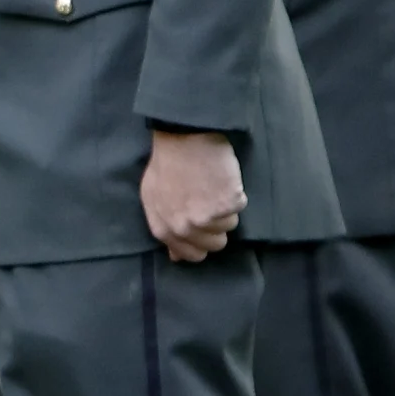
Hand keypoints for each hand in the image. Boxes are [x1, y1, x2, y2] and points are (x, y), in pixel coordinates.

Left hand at [142, 129, 246, 262]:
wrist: (185, 140)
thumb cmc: (168, 165)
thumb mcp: (153, 199)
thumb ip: (165, 228)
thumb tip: (176, 255)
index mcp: (164, 229)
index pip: (192, 255)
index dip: (202, 243)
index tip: (205, 228)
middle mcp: (184, 228)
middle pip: (216, 244)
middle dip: (217, 226)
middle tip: (210, 202)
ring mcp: (207, 218)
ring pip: (230, 226)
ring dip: (226, 208)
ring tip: (213, 186)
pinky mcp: (227, 205)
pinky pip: (240, 207)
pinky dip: (236, 194)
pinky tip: (222, 179)